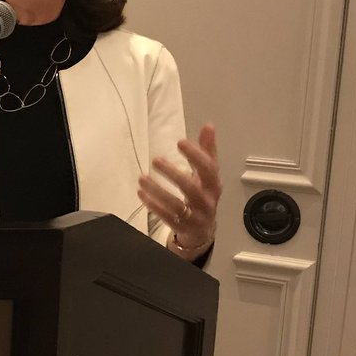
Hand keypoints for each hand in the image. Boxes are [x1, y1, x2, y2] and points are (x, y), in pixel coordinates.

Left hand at [138, 123, 221, 257]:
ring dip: (158, 191)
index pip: (208, 169)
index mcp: (214, 185)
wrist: (203, 229)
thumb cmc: (204, 196)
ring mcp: (195, 216)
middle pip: (191, 188)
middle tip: (156, 160)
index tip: (180, 142)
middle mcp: (207, 201)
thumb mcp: (208, 174)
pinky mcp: (182, 227)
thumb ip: (207, 151)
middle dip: (173, 174)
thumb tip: (208, 126)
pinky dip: (153, 206)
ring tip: (142, 178)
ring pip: (176, 205)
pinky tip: (141, 193)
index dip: (196, 155)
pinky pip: (167, 217)